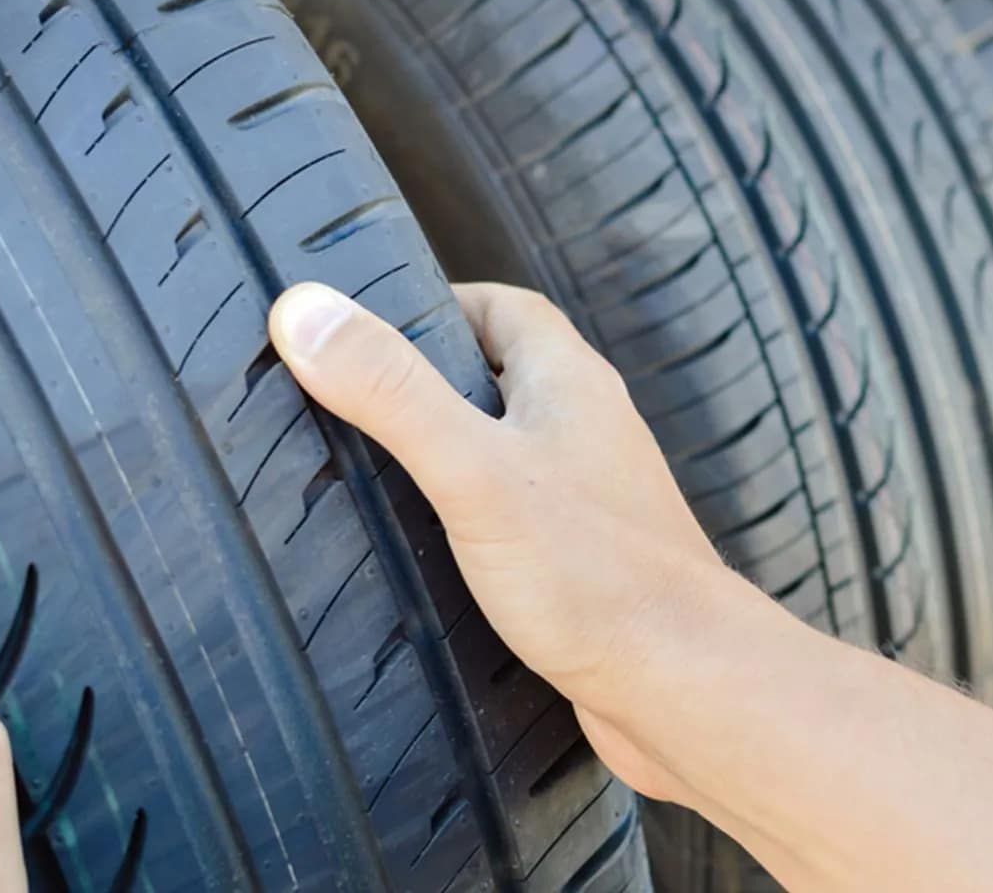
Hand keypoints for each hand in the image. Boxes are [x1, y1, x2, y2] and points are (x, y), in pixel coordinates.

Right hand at [269, 281, 735, 798]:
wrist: (686, 688)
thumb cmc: (599, 576)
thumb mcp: (472, 470)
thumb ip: (392, 392)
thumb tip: (306, 309)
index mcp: (570, 383)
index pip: (503, 307)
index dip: (437, 304)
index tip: (368, 324)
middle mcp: (588, 431)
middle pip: (502, 378)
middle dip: (430, 382)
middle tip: (353, 405)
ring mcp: (592, 501)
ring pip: (510, 455)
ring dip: (449, 460)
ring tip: (371, 482)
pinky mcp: (587, 567)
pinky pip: (520, 525)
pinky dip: (471, 529)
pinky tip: (428, 564)